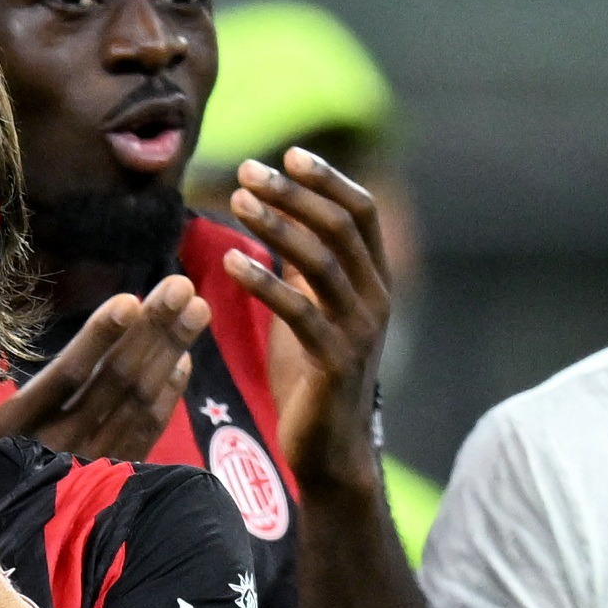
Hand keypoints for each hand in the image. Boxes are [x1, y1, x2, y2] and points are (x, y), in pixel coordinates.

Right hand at [0, 276, 206, 459]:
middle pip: (113, 382)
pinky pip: (143, 437)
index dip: (100, 338)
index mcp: (17, 426)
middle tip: (182, 286)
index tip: (129, 301)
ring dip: (169, 352)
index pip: (66, 375)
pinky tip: (182, 363)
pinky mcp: (106, 478)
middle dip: (152, 330)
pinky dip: (164, 400)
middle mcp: (57, 446)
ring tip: (196, 307)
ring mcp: (87, 464)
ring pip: (135, 404)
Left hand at [220, 149, 391, 493]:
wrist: (330, 453)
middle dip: (294, 193)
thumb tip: (280, 219)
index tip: (287, 154)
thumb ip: (307, 270)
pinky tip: (230, 263)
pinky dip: (264, 281)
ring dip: (276, 226)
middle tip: (246, 173)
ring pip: (322, 261)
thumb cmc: (314, 380)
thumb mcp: (312, 313)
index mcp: (375, 282)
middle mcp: (376, 300)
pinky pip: (300, 310)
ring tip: (236, 202)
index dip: (327, 180)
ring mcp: (360, 331)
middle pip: (341, 226)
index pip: (361, 213)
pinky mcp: (335, 362)